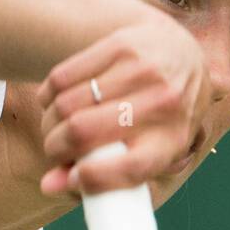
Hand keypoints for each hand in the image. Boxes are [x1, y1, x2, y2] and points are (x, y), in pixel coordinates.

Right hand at [35, 16, 210, 196]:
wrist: (182, 54)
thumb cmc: (160, 118)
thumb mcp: (149, 150)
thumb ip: (107, 174)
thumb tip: (49, 185)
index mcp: (173, 140)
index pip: (131, 167)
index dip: (93, 179)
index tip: (71, 178)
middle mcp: (162, 103)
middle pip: (85, 132)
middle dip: (55, 147)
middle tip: (52, 151)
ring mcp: (142, 70)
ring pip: (68, 104)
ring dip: (49, 122)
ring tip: (52, 128)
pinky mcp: (120, 44)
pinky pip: (63, 77)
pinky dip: (48, 95)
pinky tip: (52, 102)